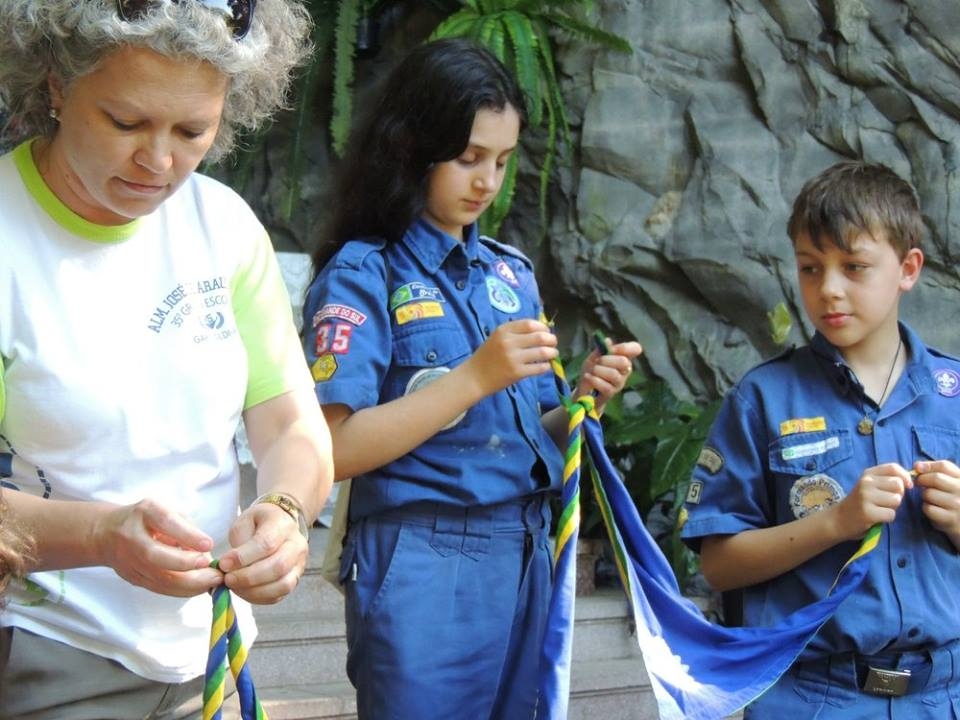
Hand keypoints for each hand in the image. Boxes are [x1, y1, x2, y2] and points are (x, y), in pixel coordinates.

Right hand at [98, 498, 221, 596]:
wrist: (107, 533)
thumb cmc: (148, 520)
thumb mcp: (167, 511)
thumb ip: (186, 528)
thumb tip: (206, 553)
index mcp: (145, 512)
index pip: (167, 523)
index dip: (188, 535)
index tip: (209, 545)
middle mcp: (132, 536)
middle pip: (157, 556)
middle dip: (188, 565)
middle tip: (214, 571)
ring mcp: (129, 560)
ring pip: (159, 578)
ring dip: (190, 584)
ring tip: (213, 581)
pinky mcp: (132, 578)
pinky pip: (159, 588)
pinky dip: (182, 590)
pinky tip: (200, 587)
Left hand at [217, 501, 307, 603]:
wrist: (277, 526)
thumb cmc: (257, 524)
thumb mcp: (244, 522)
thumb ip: (239, 541)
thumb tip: (230, 565)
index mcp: (283, 525)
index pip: (267, 544)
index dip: (243, 557)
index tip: (223, 563)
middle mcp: (297, 545)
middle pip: (278, 566)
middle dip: (248, 577)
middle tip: (227, 578)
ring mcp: (299, 564)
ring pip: (283, 585)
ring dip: (254, 590)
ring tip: (234, 585)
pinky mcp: (294, 580)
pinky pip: (278, 595)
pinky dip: (258, 597)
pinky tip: (243, 590)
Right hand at [462, 318, 557, 395]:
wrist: (474, 377)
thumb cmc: (487, 356)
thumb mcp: (497, 338)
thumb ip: (515, 332)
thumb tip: (541, 330)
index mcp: (503, 330)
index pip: (530, 324)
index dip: (543, 327)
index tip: (547, 332)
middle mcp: (508, 342)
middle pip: (539, 337)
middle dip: (551, 339)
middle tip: (554, 343)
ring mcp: (513, 358)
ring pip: (542, 352)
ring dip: (552, 352)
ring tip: (553, 354)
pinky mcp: (517, 373)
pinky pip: (539, 368)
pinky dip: (546, 366)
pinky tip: (545, 366)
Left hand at [574, 337, 642, 410]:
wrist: (584, 391)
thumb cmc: (592, 372)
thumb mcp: (593, 358)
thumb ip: (600, 350)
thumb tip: (608, 341)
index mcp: (623, 357)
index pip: (635, 349)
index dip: (625, 347)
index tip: (612, 349)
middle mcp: (625, 370)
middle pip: (624, 362)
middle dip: (607, 360)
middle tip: (597, 361)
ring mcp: (620, 382)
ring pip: (614, 374)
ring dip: (599, 370)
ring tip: (592, 371)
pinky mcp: (612, 393)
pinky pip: (606, 386)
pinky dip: (595, 380)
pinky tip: (588, 377)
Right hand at [833, 463, 912, 539]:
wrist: (839, 519)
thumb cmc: (860, 502)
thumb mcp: (870, 485)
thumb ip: (887, 479)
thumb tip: (909, 482)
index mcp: (868, 474)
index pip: (893, 468)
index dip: (905, 477)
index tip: (906, 486)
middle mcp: (866, 482)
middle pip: (898, 485)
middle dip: (898, 495)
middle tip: (886, 501)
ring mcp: (865, 497)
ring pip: (896, 500)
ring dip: (892, 507)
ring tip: (880, 509)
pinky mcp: (867, 512)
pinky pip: (891, 514)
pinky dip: (887, 518)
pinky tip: (876, 517)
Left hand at [913, 460, 959, 539]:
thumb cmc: (952, 498)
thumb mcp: (950, 482)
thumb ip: (935, 470)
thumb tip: (916, 466)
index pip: (944, 466)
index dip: (927, 466)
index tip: (918, 469)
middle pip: (936, 478)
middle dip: (922, 480)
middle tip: (920, 484)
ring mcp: (957, 505)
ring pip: (929, 494)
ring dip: (924, 496)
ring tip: (931, 499)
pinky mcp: (950, 519)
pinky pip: (928, 508)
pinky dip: (926, 508)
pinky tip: (934, 509)